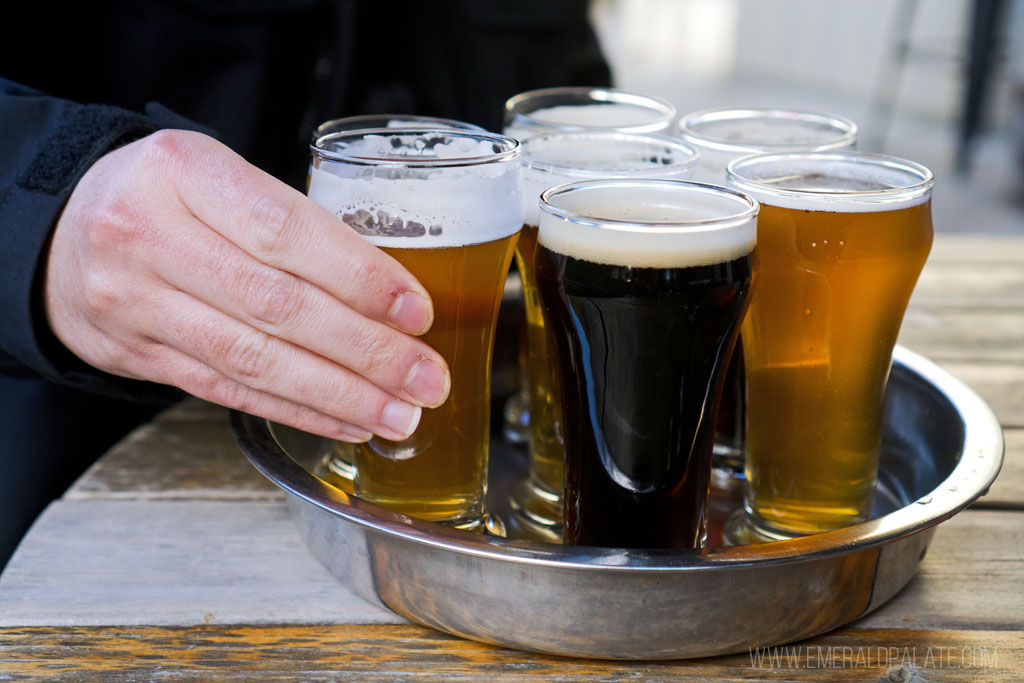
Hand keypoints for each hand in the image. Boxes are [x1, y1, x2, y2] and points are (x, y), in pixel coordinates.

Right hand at [44, 130, 449, 441]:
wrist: (59, 232)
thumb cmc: (163, 196)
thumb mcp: (216, 173)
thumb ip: (290, 220)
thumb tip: (391, 289)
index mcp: (182, 172)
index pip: (284, 230)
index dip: (359, 277)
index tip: (417, 311)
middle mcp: (150, 236)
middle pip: (276, 306)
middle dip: (365, 351)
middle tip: (426, 378)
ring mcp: (136, 303)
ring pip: (254, 360)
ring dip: (339, 395)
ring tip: (399, 413)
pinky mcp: (136, 355)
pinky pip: (228, 392)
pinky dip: (297, 411)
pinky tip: (346, 421)